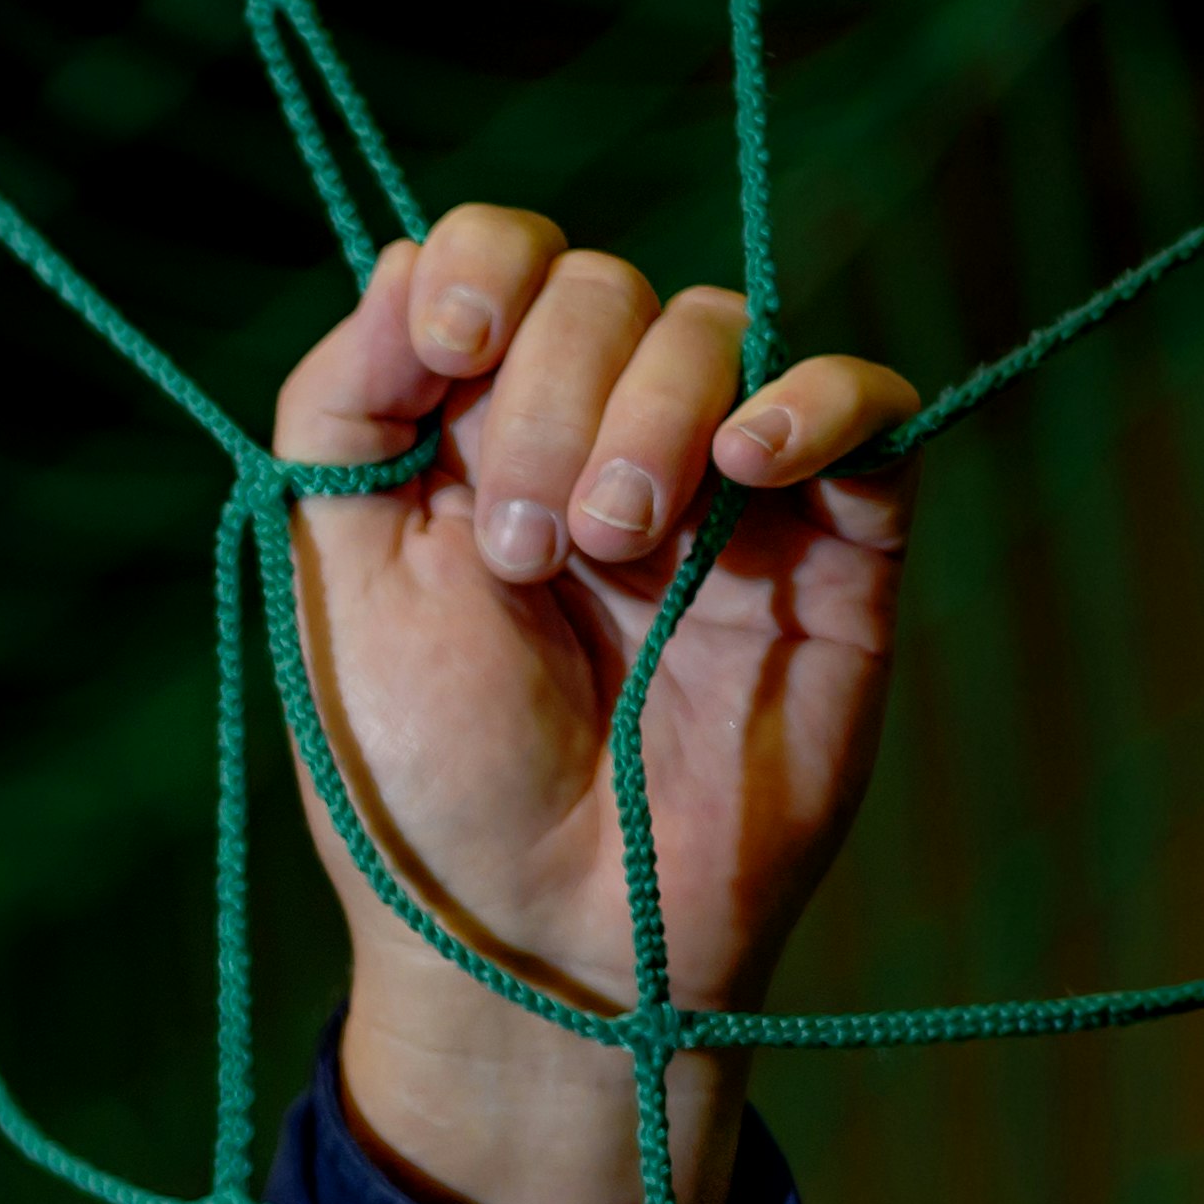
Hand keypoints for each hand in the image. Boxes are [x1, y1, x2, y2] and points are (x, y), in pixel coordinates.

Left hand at [276, 201, 919, 1203]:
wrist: (541, 946)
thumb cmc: (424, 787)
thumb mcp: (336, 591)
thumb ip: (341, 414)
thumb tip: (400, 257)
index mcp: (472, 439)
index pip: (498, 265)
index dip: (479, 269)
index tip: (446, 353)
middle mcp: (598, 438)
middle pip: (602, 289)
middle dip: (553, 392)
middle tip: (526, 552)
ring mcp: (721, 490)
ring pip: (717, 332)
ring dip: (652, 414)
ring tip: (613, 548)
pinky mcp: (837, 548)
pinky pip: (867, 408)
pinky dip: (816, 402)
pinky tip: (748, 463)